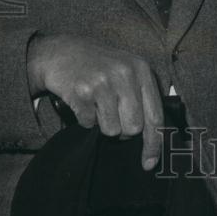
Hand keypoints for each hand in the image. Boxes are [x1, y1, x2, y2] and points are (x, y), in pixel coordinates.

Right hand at [27, 34, 163, 168]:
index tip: (149, 163)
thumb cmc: (98, 67)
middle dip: (123, 132)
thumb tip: (154, 138)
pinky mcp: (82, 91)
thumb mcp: (127, 71)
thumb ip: (142, 98)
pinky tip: (83, 101)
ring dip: (102, 125)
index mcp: (142, 70)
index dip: (154, 144)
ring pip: (112, 130)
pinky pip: (88, 124)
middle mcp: (126, 74)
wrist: (61, 52)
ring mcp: (104, 82)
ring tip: (97, 105)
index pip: (155, 116)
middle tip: (112, 117)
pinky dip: (85, 119)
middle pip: (134, 127)